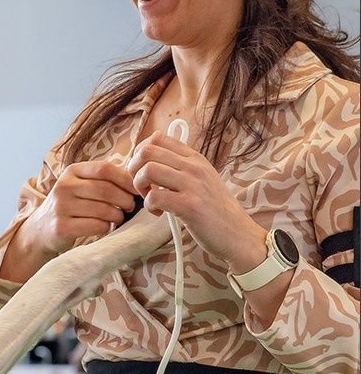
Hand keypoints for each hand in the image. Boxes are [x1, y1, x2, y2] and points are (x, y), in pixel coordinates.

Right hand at [0, 160, 136, 281]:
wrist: (41, 230)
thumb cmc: (71, 206)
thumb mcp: (80, 185)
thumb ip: (103, 179)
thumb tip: (137, 179)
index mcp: (72, 171)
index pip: (105, 169)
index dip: (125, 179)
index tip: (136, 189)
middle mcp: (64, 186)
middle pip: (106, 190)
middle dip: (125, 200)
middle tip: (130, 207)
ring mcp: (61, 207)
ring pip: (103, 210)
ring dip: (118, 215)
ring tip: (118, 217)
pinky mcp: (61, 227)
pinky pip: (96, 226)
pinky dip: (106, 227)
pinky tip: (105, 227)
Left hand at [126, 131, 266, 268]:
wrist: (238, 234)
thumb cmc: (216, 209)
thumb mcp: (203, 178)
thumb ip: (181, 163)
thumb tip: (154, 141)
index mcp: (196, 158)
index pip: (158, 139)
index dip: (141, 153)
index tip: (143, 169)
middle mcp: (194, 167)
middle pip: (147, 151)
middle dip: (134, 169)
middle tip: (142, 185)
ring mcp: (192, 185)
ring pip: (148, 170)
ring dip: (140, 186)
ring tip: (150, 199)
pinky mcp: (188, 206)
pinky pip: (154, 197)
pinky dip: (149, 206)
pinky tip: (159, 213)